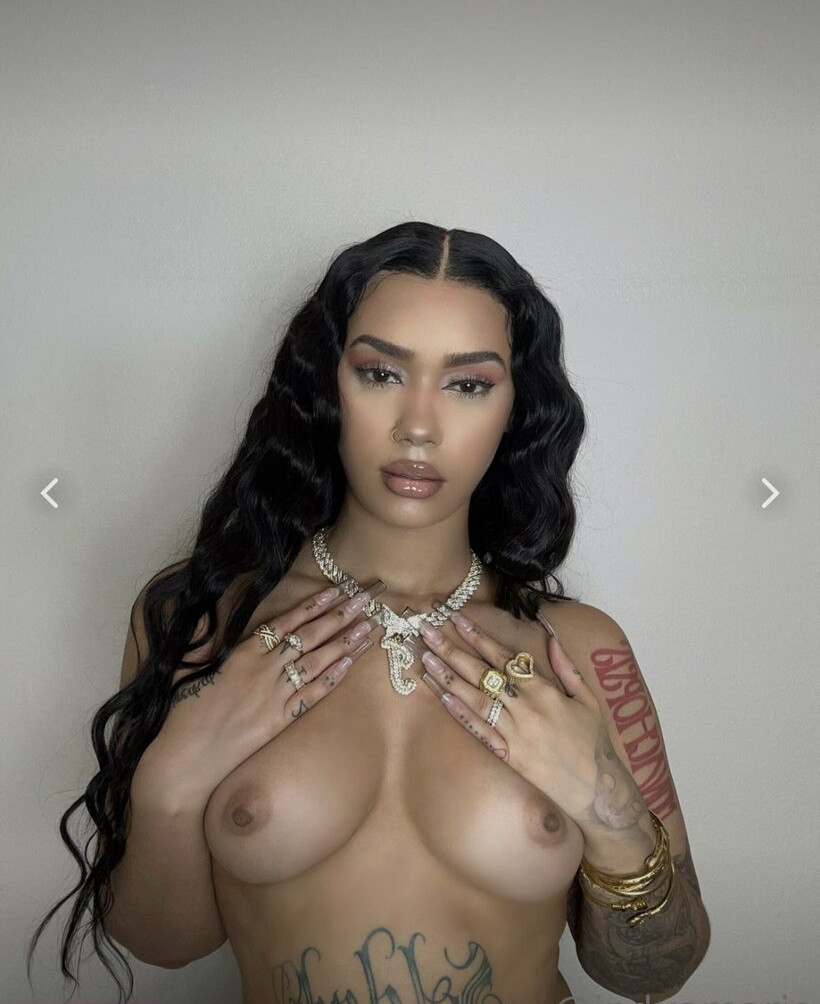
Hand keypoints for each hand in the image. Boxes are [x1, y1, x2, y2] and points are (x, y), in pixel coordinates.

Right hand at [141, 579, 384, 810]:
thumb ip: (204, 639)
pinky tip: (350, 663)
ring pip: (316, 662)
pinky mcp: (279, 721)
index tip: (336, 590)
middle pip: (309, 637)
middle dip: (339, 615)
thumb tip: (208, 615)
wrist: (186, 761)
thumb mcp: (188, 667)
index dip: (313, 605)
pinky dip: (332, 677)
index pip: (285, 623)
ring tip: (368, 626)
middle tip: (365, 599)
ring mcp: (274, 696)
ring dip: (344, 642)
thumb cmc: (183, 715)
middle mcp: (263, 670)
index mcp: (242, 653)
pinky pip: (312, 694)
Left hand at [408, 606, 640, 827]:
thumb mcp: (587, 699)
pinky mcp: (508, 756)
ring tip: (426, 658)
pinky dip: (460, 714)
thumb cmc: (593, 742)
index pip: (504, 657)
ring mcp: (514, 734)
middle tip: (428, 631)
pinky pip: (480, 731)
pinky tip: (442, 697)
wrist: (597, 790)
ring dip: (448, 677)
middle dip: (453, 650)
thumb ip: (567, 667)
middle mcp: (526, 709)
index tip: (458, 620)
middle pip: (482, 674)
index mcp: (545, 691)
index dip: (480, 637)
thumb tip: (551, 635)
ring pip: (475, 699)